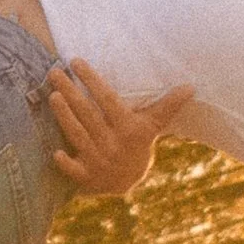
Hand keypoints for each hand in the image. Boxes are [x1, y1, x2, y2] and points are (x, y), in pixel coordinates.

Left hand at [47, 60, 191, 195]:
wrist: (128, 182)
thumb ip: (167, 105)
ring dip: (64, 116)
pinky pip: (74, 170)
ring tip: (52, 94)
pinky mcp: (86, 176)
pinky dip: (65, 162)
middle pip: (88, 114)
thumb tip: (191, 86)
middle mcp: (113, 143)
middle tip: (54, 72)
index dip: (92, 80)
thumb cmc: (137, 144)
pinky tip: (54, 150)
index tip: (75, 61)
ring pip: (78, 135)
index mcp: (129, 128)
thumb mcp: (152, 125)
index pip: (108, 99)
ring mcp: (98, 160)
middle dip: (70, 92)